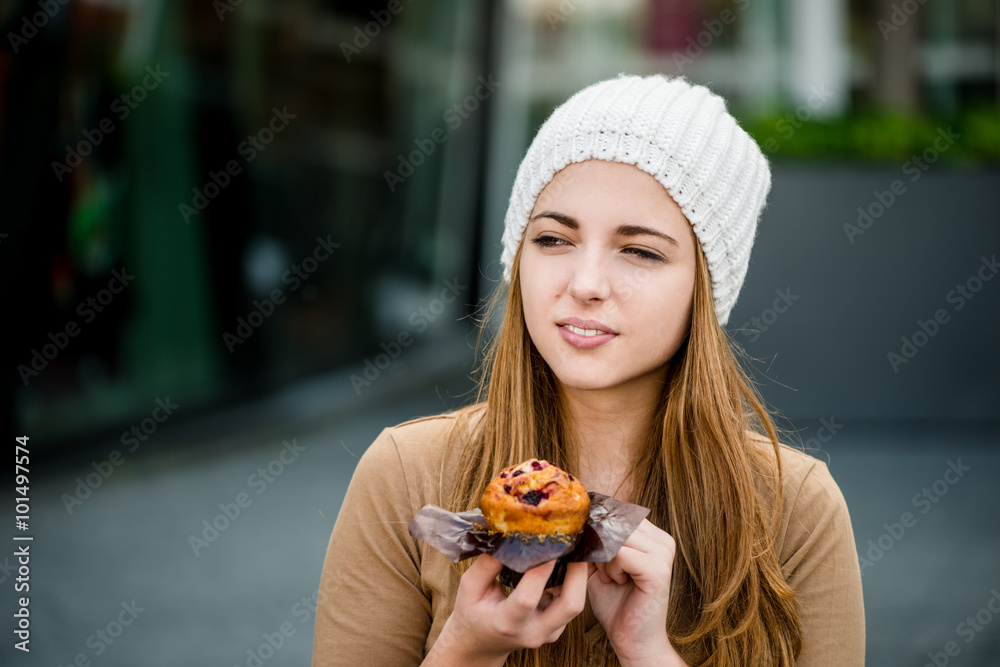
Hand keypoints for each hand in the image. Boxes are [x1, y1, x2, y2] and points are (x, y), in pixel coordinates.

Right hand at [424, 554, 587, 665]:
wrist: (481, 643)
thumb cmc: (473, 611)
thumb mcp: (469, 587)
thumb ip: (487, 564)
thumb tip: (507, 536)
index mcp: (506, 623)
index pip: (528, 598)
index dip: (541, 570)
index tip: (550, 542)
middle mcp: (532, 631)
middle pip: (569, 605)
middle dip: (578, 572)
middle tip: (576, 543)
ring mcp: (548, 633)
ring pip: (575, 605)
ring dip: (579, 574)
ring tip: (575, 547)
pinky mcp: (556, 630)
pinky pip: (570, 604)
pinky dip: (573, 582)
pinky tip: (568, 562)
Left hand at [587, 520, 685, 665]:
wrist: (631, 638)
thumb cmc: (614, 602)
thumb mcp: (599, 563)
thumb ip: (594, 539)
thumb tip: (577, 516)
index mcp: (652, 535)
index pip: (617, 512)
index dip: (597, 529)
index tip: (593, 553)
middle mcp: (662, 540)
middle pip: (616, 521)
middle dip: (597, 543)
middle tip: (599, 569)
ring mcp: (663, 553)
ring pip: (616, 536)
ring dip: (603, 558)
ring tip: (610, 577)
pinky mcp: (658, 570)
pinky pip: (620, 553)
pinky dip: (610, 568)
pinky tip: (617, 582)